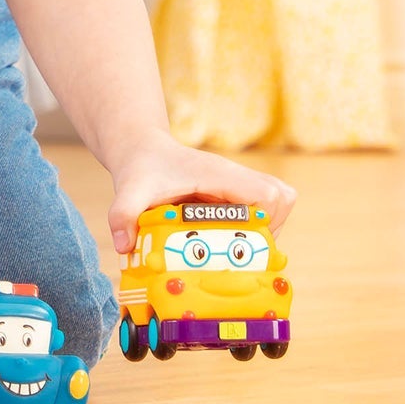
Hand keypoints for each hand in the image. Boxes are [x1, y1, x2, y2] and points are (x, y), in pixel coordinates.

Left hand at [104, 128, 296, 254]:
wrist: (143, 151)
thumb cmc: (142, 168)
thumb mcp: (130, 190)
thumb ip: (123, 213)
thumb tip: (124, 244)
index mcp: (222, 175)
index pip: (270, 194)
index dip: (266, 220)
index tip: (242, 239)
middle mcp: (236, 177)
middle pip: (281, 200)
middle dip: (267, 232)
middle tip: (239, 252)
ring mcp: (239, 185)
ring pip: (276, 205)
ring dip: (264, 231)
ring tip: (236, 250)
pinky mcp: (237, 194)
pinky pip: (264, 210)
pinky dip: (256, 228)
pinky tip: (229, 244)